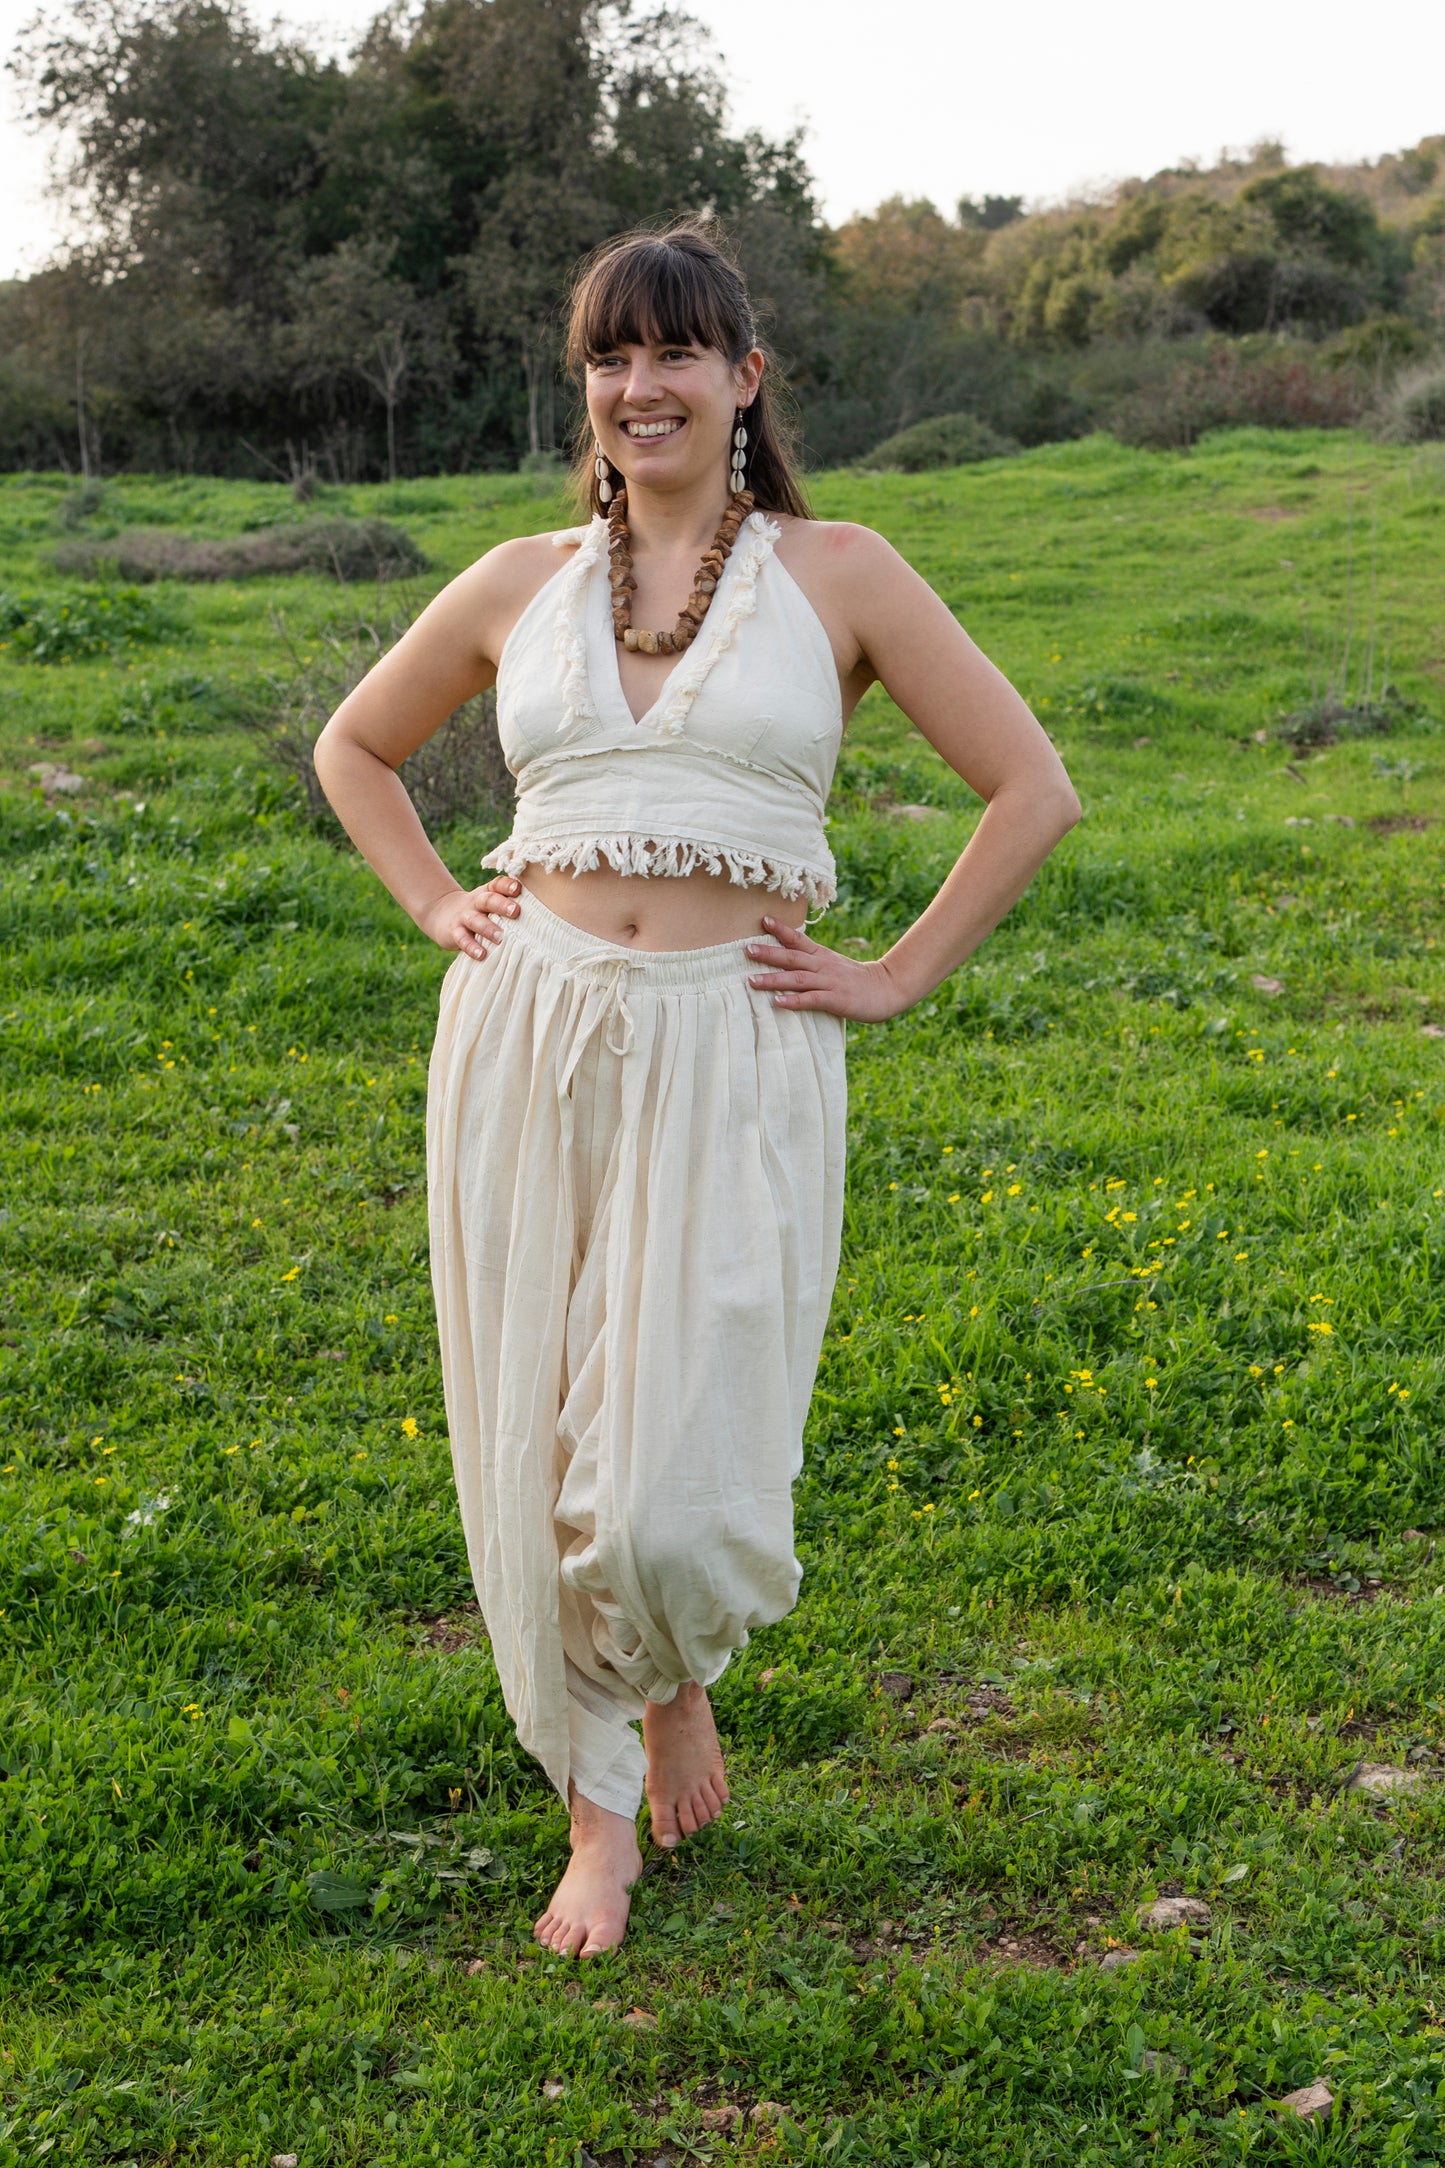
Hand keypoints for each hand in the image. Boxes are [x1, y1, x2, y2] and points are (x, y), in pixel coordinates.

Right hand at [422, 876, 521, 959]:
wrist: (441, 913)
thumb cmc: (478, 911)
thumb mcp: (489, 903)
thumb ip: (508, 905)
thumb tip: (544, 914)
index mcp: (488, 893)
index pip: (497, 885)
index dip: (507, 886)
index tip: (519, 889)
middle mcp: (476, 902)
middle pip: (488, 900)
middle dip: (502, 905)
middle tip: (516, 912)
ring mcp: (464, 917)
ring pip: (476, 920)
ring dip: (488, 928)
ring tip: (500, 937)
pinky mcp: (454, 932)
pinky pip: (462, 939)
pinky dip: (471, 947)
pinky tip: (481, 954)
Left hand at [745, 917, 913, 1021]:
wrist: (887, 989)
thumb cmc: (855, 979)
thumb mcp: (833, 964)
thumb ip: (812, 961)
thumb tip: (786, 957)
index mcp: (822, 955)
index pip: (799, 939)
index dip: (781, 929)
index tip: (762, 920)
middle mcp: (823, 966)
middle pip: (792, 957)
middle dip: (768, 953)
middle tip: (746, 950)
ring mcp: (829, 983)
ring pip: (797, 979)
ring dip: (773, 980)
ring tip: (751, 980)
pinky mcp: (836, 1000)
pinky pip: (812, 1000)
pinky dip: (794, 1001)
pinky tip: (778, 1003)